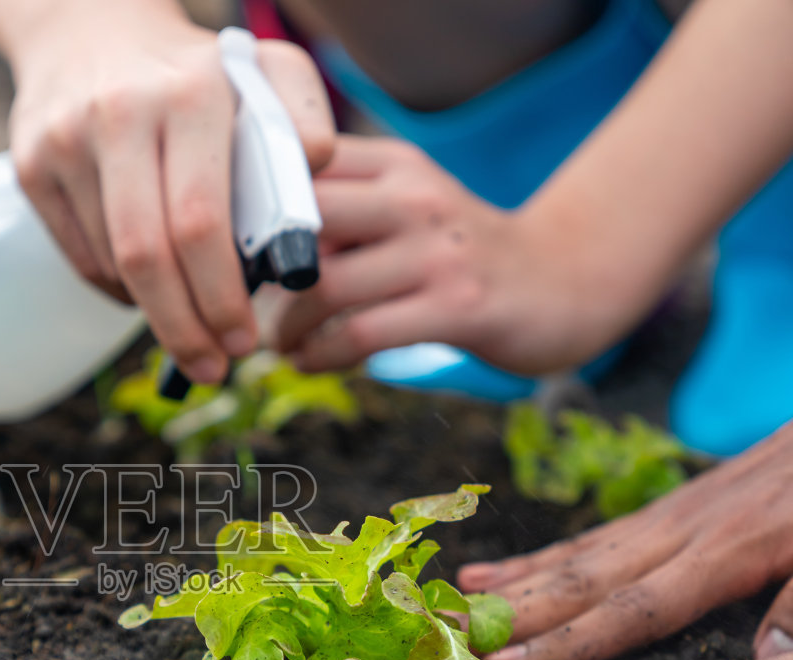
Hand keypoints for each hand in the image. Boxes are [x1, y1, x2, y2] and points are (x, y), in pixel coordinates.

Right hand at [5, 6, 332, 382]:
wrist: (88, 25)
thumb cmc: (196, 69)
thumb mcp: (264, 69)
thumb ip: (303, 116)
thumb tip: (314, 174)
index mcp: (190, 94)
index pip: (201, 220)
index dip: (221, 295)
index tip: (246, 340)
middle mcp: (119, 115)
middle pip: (148, 257)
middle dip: (185, 328)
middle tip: (213, 367)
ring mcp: (64, 143)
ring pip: (113, 266)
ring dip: (156, 310)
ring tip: (189, 320)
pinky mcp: (29, 166)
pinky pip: (82, 258)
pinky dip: (120, 288)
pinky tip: (148, 285)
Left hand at [268, 136, 628, 376]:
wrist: (564, 282)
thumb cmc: (458, 254)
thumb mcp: (405, 209)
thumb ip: (339, 216)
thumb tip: (247, 250)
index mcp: (393, 164)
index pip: (297, 166)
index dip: (247, 210)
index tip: (228, 254)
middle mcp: (414, 196)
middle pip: (299, 217)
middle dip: (254, 269)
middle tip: (240, 304)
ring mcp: (437, 252)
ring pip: (322, 285)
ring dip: (283, 325)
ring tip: (278, 343)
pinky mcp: (458, 307)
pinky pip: (360, 333)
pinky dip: (318, 354)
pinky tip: (309, 362)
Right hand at [455, 306, 792, 659]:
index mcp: (739, 542)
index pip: (638, 605)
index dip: (570, 641)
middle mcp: (696, 525)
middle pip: (589, 577)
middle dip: (519, 614)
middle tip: (450, 640)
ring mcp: (687, 510)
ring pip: (586, 553)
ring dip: (521, 581)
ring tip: (460, 600)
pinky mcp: (692, 504)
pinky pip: (606, 536)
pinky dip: (552, 555)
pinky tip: (517, 568)